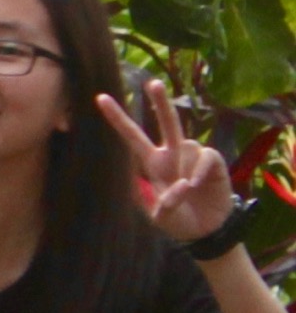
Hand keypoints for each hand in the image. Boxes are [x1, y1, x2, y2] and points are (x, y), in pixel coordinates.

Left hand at [99, 78, 235, 242]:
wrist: (205, 229)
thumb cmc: (177, 219)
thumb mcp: (162, 217)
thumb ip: (166, 204)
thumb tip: (184, 184)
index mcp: (151, 164)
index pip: (131, 137)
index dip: (117, 119)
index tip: (100, 98)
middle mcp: (172, 154)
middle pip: (166, 123)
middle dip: (161, 102)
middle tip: (153, 83)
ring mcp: (193, 156)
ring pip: (187, 146)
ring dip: (184, 172)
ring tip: (187, 191)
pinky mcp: (213, 161)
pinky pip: (206, 157)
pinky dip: (201, 171)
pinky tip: (198, 184)